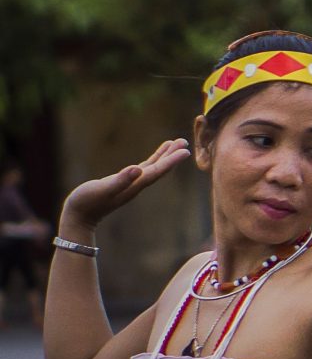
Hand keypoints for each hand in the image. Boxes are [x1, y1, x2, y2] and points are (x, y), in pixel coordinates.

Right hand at [60, 140, 190, 231]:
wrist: (78, 217)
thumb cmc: (86, 202)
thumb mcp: (102, 189)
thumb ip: (120, 180)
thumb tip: (137, 169)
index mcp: (134, 185)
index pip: (156, 171)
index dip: (171, 161)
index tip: (185, 151)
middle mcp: (136, 185)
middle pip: (159, 168)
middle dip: (172, 155)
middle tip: (185, 142)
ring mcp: (131, 184)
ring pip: (152, 167)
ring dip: (164, 156)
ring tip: (176, 143)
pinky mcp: (123, 183)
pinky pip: (142, 169)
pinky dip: (151, 160)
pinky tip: (155, 156)